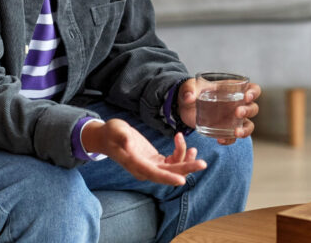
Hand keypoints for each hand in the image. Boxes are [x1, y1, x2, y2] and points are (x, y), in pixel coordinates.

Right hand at [81, 119, 205, 185]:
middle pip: (169, 174)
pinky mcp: (155, 161)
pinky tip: (182, 142)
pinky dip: (180, 154)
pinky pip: (172, 162)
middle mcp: (145, 169)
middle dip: (186, 169)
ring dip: (185, 160)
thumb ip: (122, 137)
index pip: (155, 174)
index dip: (168, 178)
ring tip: (192, 147)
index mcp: (136, 165)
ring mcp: (151, 166)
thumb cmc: (111, 133)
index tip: (182, 180)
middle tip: (203, 164)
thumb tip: (128, 142)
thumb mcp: (115, 130)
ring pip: (173, 169)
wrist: (107, 137)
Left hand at [177, 78, 261, 144]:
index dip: (253, 92)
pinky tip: (220, 140)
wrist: (184, 108)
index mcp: (233, 89)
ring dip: (246, 130)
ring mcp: (233, 119)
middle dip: (248, 111)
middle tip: (237, 113)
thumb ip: (188, 90)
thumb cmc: (191, 92)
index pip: (253, 89)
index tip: (246, 96)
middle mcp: (237, 104)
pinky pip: (233, 137)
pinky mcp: (225, 130)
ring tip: (236, 133)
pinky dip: (230, 140)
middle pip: (253, 108)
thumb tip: (189, 96)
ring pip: (248, 125)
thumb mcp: (188, 88)